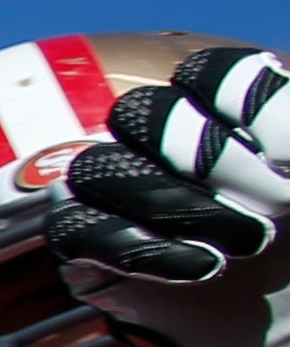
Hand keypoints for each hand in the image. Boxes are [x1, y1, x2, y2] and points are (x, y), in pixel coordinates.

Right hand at [57, 43, 289, 346]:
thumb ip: (284, 127)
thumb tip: (255, 79)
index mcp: (231, 127)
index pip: (203, 76)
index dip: (236, 101)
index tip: (284, 155)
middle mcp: (174, 160)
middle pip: (138, 115)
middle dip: (203, 156)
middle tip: (270, 206)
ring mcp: (131, 210)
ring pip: (97, 168)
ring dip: (170, 202)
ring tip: (243, 246)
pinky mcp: (99, 264)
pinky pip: (77, 232)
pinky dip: (136, 246)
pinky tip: (199, 270)